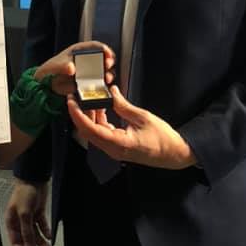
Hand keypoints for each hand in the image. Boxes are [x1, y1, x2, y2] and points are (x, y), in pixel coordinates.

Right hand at [4, 180, 51, 245]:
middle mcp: (19, 222)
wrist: (34, 178)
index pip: (16, 242)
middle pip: (26, 241)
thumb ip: (27, 231)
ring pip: (35, 235)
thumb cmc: (24, 194)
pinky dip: (45, 232)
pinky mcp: (38, 213)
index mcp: (11, 222)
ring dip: (41, 243)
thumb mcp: (24, 213)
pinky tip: (50, 237)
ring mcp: (29, 218)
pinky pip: (41, 226)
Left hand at [35, 40, 114, 96]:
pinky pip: (99, 82)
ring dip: (108, 73)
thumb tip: (71, 68)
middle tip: (108, 64)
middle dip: (108, 60)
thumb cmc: (50, 70)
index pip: (95, 46)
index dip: (103, 48)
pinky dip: (103, 83)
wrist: (47, 85)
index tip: (107, 52)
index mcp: (79, 51)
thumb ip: (63, 65)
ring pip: (103, 71)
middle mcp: (87, 60)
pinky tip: (104, 85)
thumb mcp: (55, 66)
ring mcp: (89, 72)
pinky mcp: (89, 83)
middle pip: (102, 58)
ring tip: (107, 77)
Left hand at [68, 85, 195, 169]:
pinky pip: (102, 133)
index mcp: (118, 143)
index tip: (71, 101)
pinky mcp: (117, 147)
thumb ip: (123, 105)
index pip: (90, 129)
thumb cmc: (162, 138)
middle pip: (87, 132)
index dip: (77, 115)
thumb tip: (111, 91)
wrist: (174, 154)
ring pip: (93, 132)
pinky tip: (101, 108)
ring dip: (89, 116)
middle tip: (76, 96)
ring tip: (89, 99)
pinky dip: (98, 120)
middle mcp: (112, 149)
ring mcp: (114, 149)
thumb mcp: (143, 117)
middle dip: (79, 114)